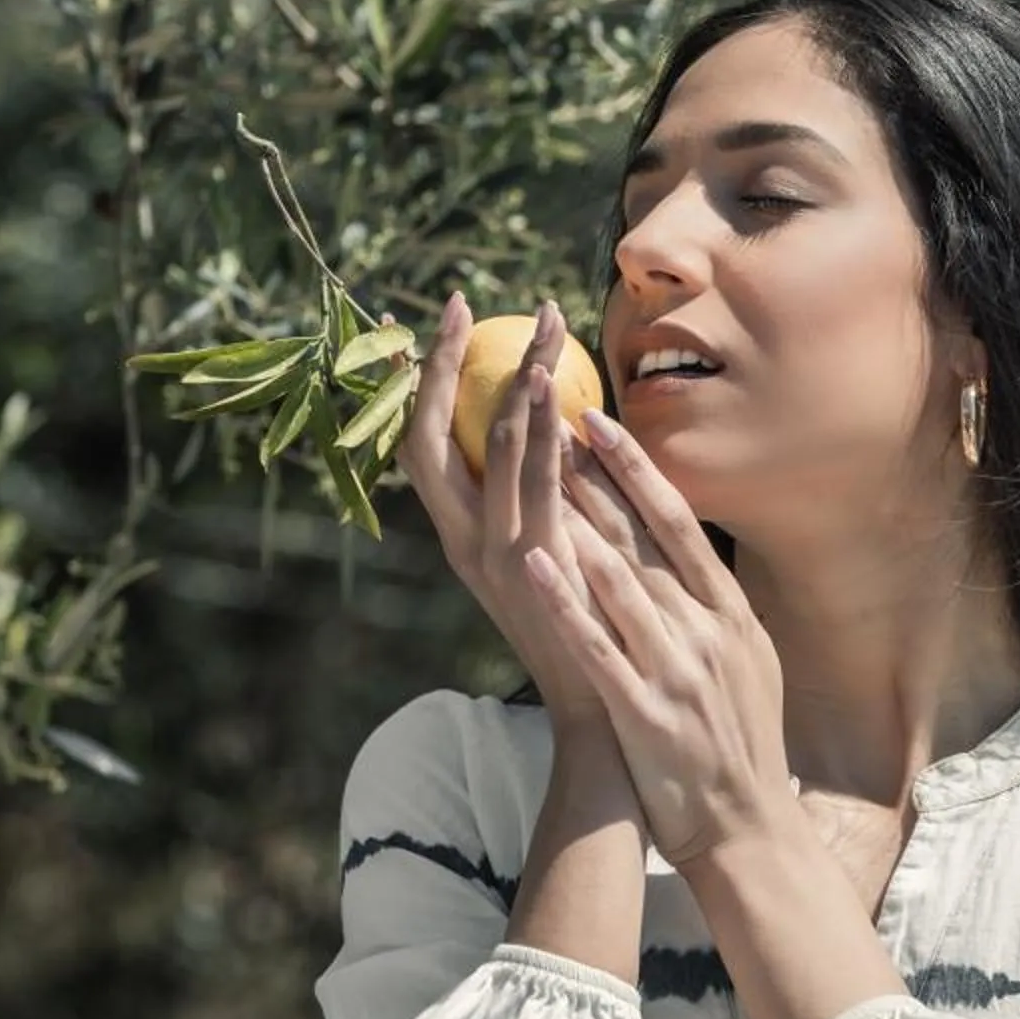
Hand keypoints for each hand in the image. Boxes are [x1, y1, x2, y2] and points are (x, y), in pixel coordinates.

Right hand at [397, 290, 608, 729]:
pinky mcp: (538, 566)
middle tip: (464, 304)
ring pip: (487, 451)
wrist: (599, 714)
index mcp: (458, 537)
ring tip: (535, 332)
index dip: (420, 384)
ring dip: (511, 384)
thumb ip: (543, 504)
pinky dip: (539, 436)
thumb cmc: (584, 630)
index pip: (421, 445)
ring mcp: (495, 555)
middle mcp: (462, 542)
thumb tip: (557, 432)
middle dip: (444, 366)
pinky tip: (557, 394)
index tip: (431, 324)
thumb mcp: (549, 561)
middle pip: (430, 436)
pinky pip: (535, 487)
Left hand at [525, 409, 791, 867]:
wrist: (746, 828)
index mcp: (729, 612)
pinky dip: (566, 603)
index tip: (597, 420)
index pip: (677, 522)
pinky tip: (532, 564)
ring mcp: (677, 670)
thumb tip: (684, 548)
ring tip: (535, 472)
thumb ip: (716, 605)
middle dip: (595, 476)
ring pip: (618, 580)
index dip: (635, 468)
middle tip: (550, 420)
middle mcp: (706, 630)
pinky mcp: (646, 712)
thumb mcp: (748, 659)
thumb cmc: (740, 741)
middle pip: (642, 539)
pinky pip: (598, 647)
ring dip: (576, 520)